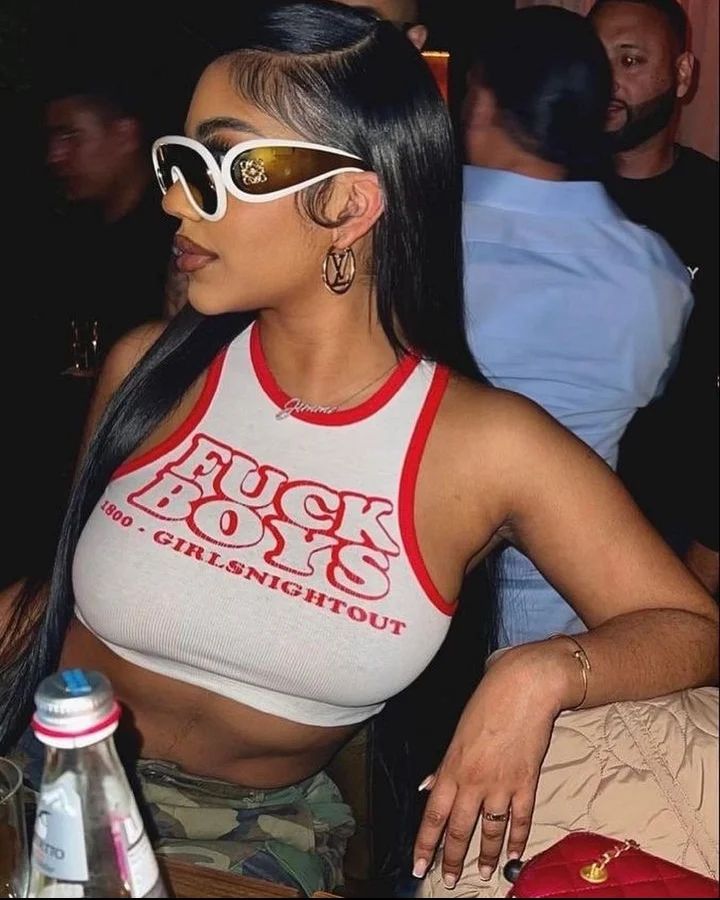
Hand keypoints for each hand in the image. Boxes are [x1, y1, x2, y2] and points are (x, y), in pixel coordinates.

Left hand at [412, 644, 563, 887]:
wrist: (523, 688)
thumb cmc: (486, 702)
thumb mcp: (457, 733)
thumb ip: (443, 766)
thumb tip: (428, 787)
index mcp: (451, 768)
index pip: (433, 815)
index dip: (425, 843)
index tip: (418, 866)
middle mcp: (473, 782)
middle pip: (460, 829)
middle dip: (453, 858)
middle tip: (448, 880)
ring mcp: (501, 784)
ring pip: (490, 830)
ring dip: (485, 855)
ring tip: (481, 874)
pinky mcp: (526, 782)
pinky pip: (521, 819)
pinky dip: (518, 839)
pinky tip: (515, 855)